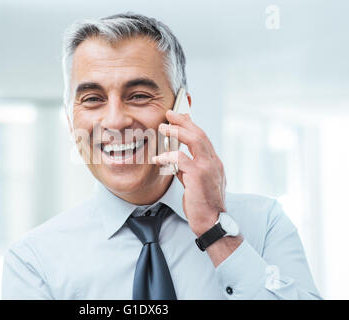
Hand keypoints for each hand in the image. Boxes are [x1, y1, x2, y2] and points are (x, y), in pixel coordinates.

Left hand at [152, 110, 226, 236]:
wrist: (212, 223)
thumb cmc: (202, 205)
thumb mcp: (195, 182)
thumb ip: (187, 169)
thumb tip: (175, 159)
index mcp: (214, 162)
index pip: (202, 138)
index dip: (190, 125)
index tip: (180, 117)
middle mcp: (214, 162)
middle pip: (199, 133)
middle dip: (183, 121)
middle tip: (169, 114)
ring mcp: (208, 167)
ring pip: (194, 139)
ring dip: (177, 131)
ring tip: (163, 127)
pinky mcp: (199, 175)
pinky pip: (181, 158)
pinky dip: (168, 155)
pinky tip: (158, 158)